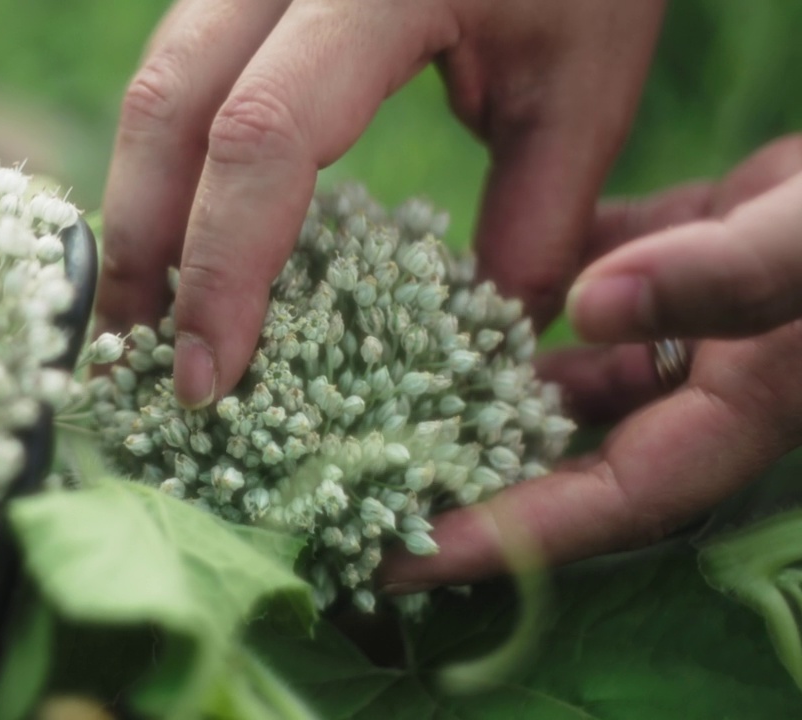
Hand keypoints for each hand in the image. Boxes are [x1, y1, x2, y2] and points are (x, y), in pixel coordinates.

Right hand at [96, 0, 665, 407]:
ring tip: (145, 305)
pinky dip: (168, 158)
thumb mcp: (583, 87)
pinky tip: (179, 224)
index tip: (212, 373)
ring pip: (155, 81)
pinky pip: (180, 64)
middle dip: (143, 244)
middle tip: (139, 354)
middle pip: (167, 105)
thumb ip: (539, 220)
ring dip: (139, 202)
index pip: (261, 136)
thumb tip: (483, 349)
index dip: (223, 264)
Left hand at [381, 135, 801, 591]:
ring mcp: (689, 330)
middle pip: (561, 456)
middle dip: (464, 474)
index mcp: (730, 417)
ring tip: (373, 386)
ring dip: (479, 379)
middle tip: (355, 481)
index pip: (594, 506)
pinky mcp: (681, 265)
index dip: (495, 538)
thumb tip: (588, 306)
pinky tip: (453, 279)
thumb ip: (723, 278)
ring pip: (565, 375)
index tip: (392, 553)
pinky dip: (526, 289)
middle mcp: (699, 390)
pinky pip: (586, 294)